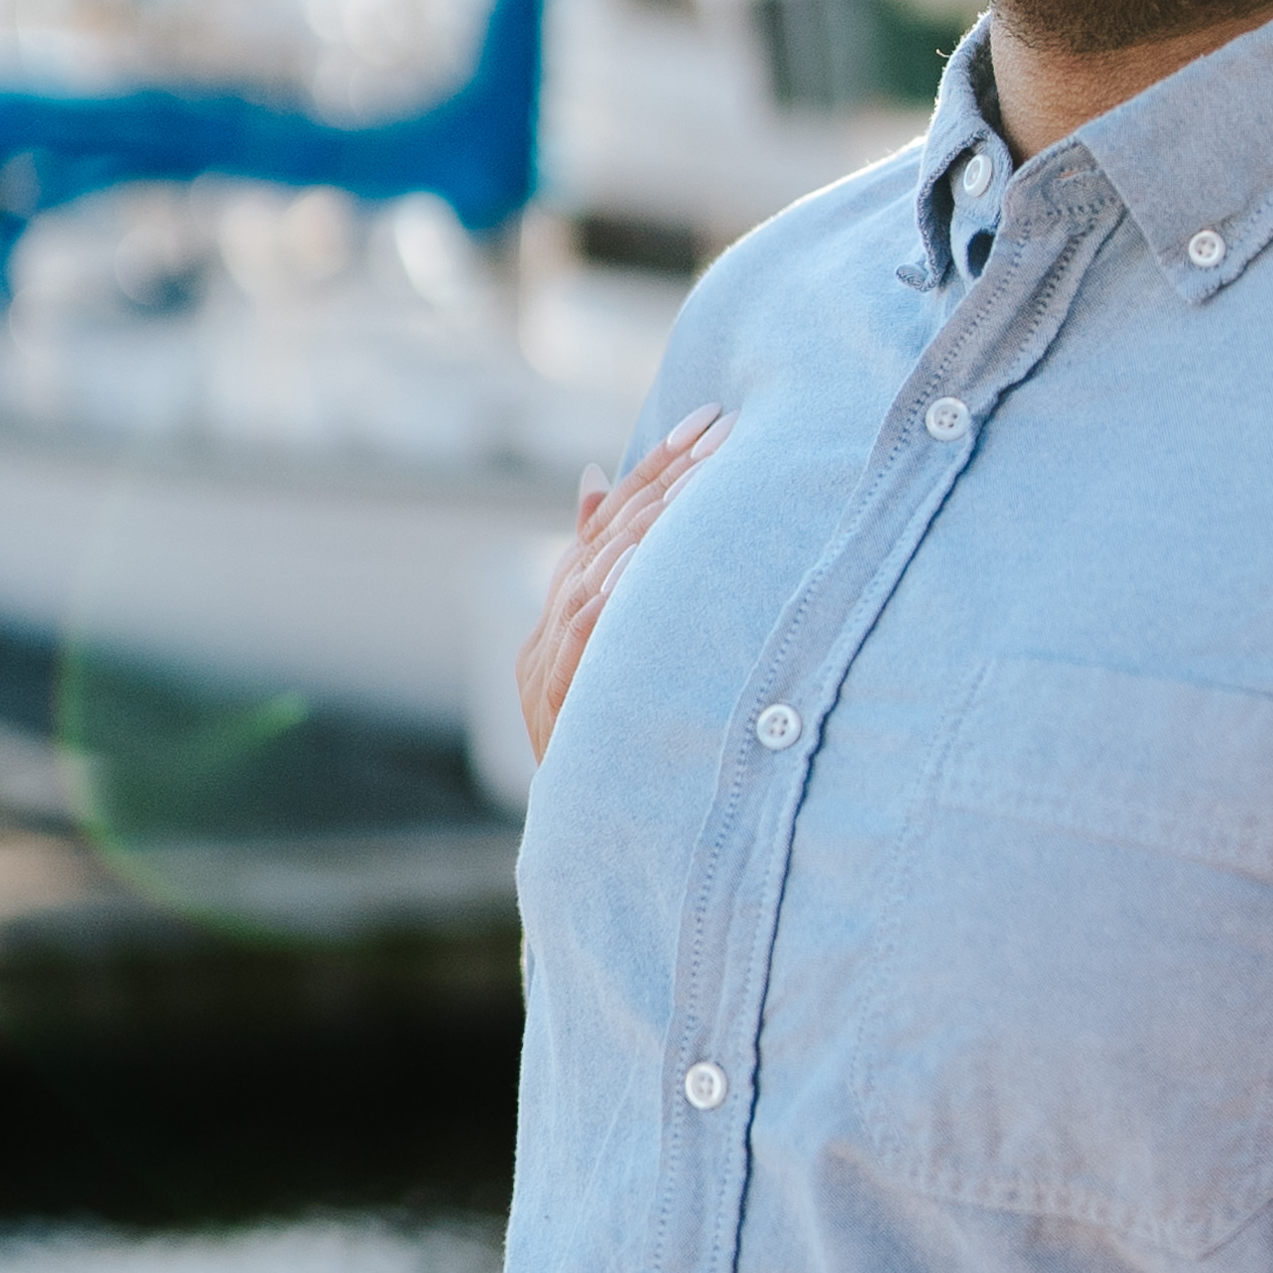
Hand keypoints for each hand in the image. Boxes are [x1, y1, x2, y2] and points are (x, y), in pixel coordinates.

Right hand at [514, 411, 724, 767]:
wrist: (594, 850)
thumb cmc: (620, 756)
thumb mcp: (612, 662)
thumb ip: (604, 580)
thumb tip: (593, 478)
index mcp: (558, 624)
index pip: (607, 527)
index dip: (656, 470)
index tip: (707, 421)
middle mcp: (545, 642)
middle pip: (606, 541)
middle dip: (670, 479)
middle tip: (727, 427)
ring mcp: (547, 678)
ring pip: (599, 578)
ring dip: (657, 521)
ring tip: (710, 471)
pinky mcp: (560, 709)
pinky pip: (587, 636)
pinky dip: (617, 591)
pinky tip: (656, 553)